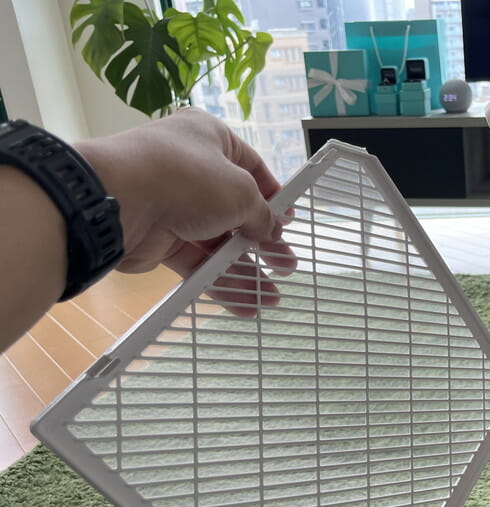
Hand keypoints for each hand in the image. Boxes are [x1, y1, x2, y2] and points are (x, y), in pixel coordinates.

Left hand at [75, 107, 295, 314]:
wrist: (117, 199)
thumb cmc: (182, 176)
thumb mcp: (241, 192)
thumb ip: (262, 215)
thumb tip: (270, 230)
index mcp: (209, 137)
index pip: (250, 166)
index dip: (272, 195)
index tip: (288, 221)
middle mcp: (190, 167)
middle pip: (235, 210)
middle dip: (262, 242)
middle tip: (284, 264)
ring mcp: (172, 203)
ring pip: (216, 241)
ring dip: (244, 269)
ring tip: (270, 294)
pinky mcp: (158, 236)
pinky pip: (196, 260)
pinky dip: (219, 280)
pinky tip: (243, 301)